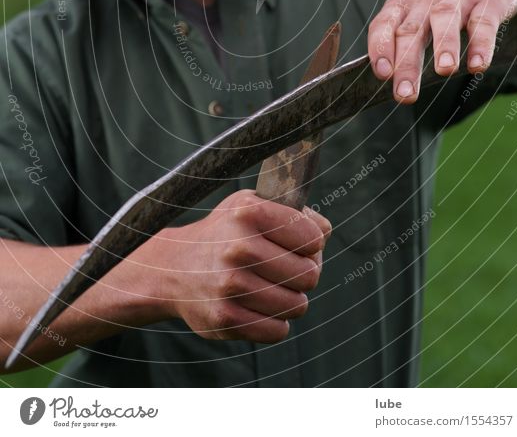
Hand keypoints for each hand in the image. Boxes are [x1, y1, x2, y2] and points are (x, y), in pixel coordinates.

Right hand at [143, 189, 331, 342]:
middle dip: (305, 273)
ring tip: (274, 288)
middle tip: (288, 269)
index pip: (312, 238)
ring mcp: (230, 285)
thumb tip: (324, 233)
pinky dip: (275, 322)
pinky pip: (278, 331)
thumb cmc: (225, 233)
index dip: (311, 243)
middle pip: (310, 274)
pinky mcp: (224, 318)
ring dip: (291, 300)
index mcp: (248, 212)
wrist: (173, 267)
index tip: (299, 244)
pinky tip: (260, 306)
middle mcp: (238, 247)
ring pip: (297, 305)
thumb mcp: (252, 205)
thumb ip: (293, 212)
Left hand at [368, 0, 516, 102]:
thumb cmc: (438, 1)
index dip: (380, 47)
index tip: (382, 73)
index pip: (384, 25)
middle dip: (407, 63)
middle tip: (406, 95)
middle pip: (411, 31)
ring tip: (445, 71)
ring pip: (445, 19)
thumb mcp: (413, 13)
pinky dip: (481, 44)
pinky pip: (482, 22)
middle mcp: (426, 1)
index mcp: (403, 6)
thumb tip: (383, 78)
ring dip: (444, 45)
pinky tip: (478, 65)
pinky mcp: (488, 2)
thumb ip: (398, 42)